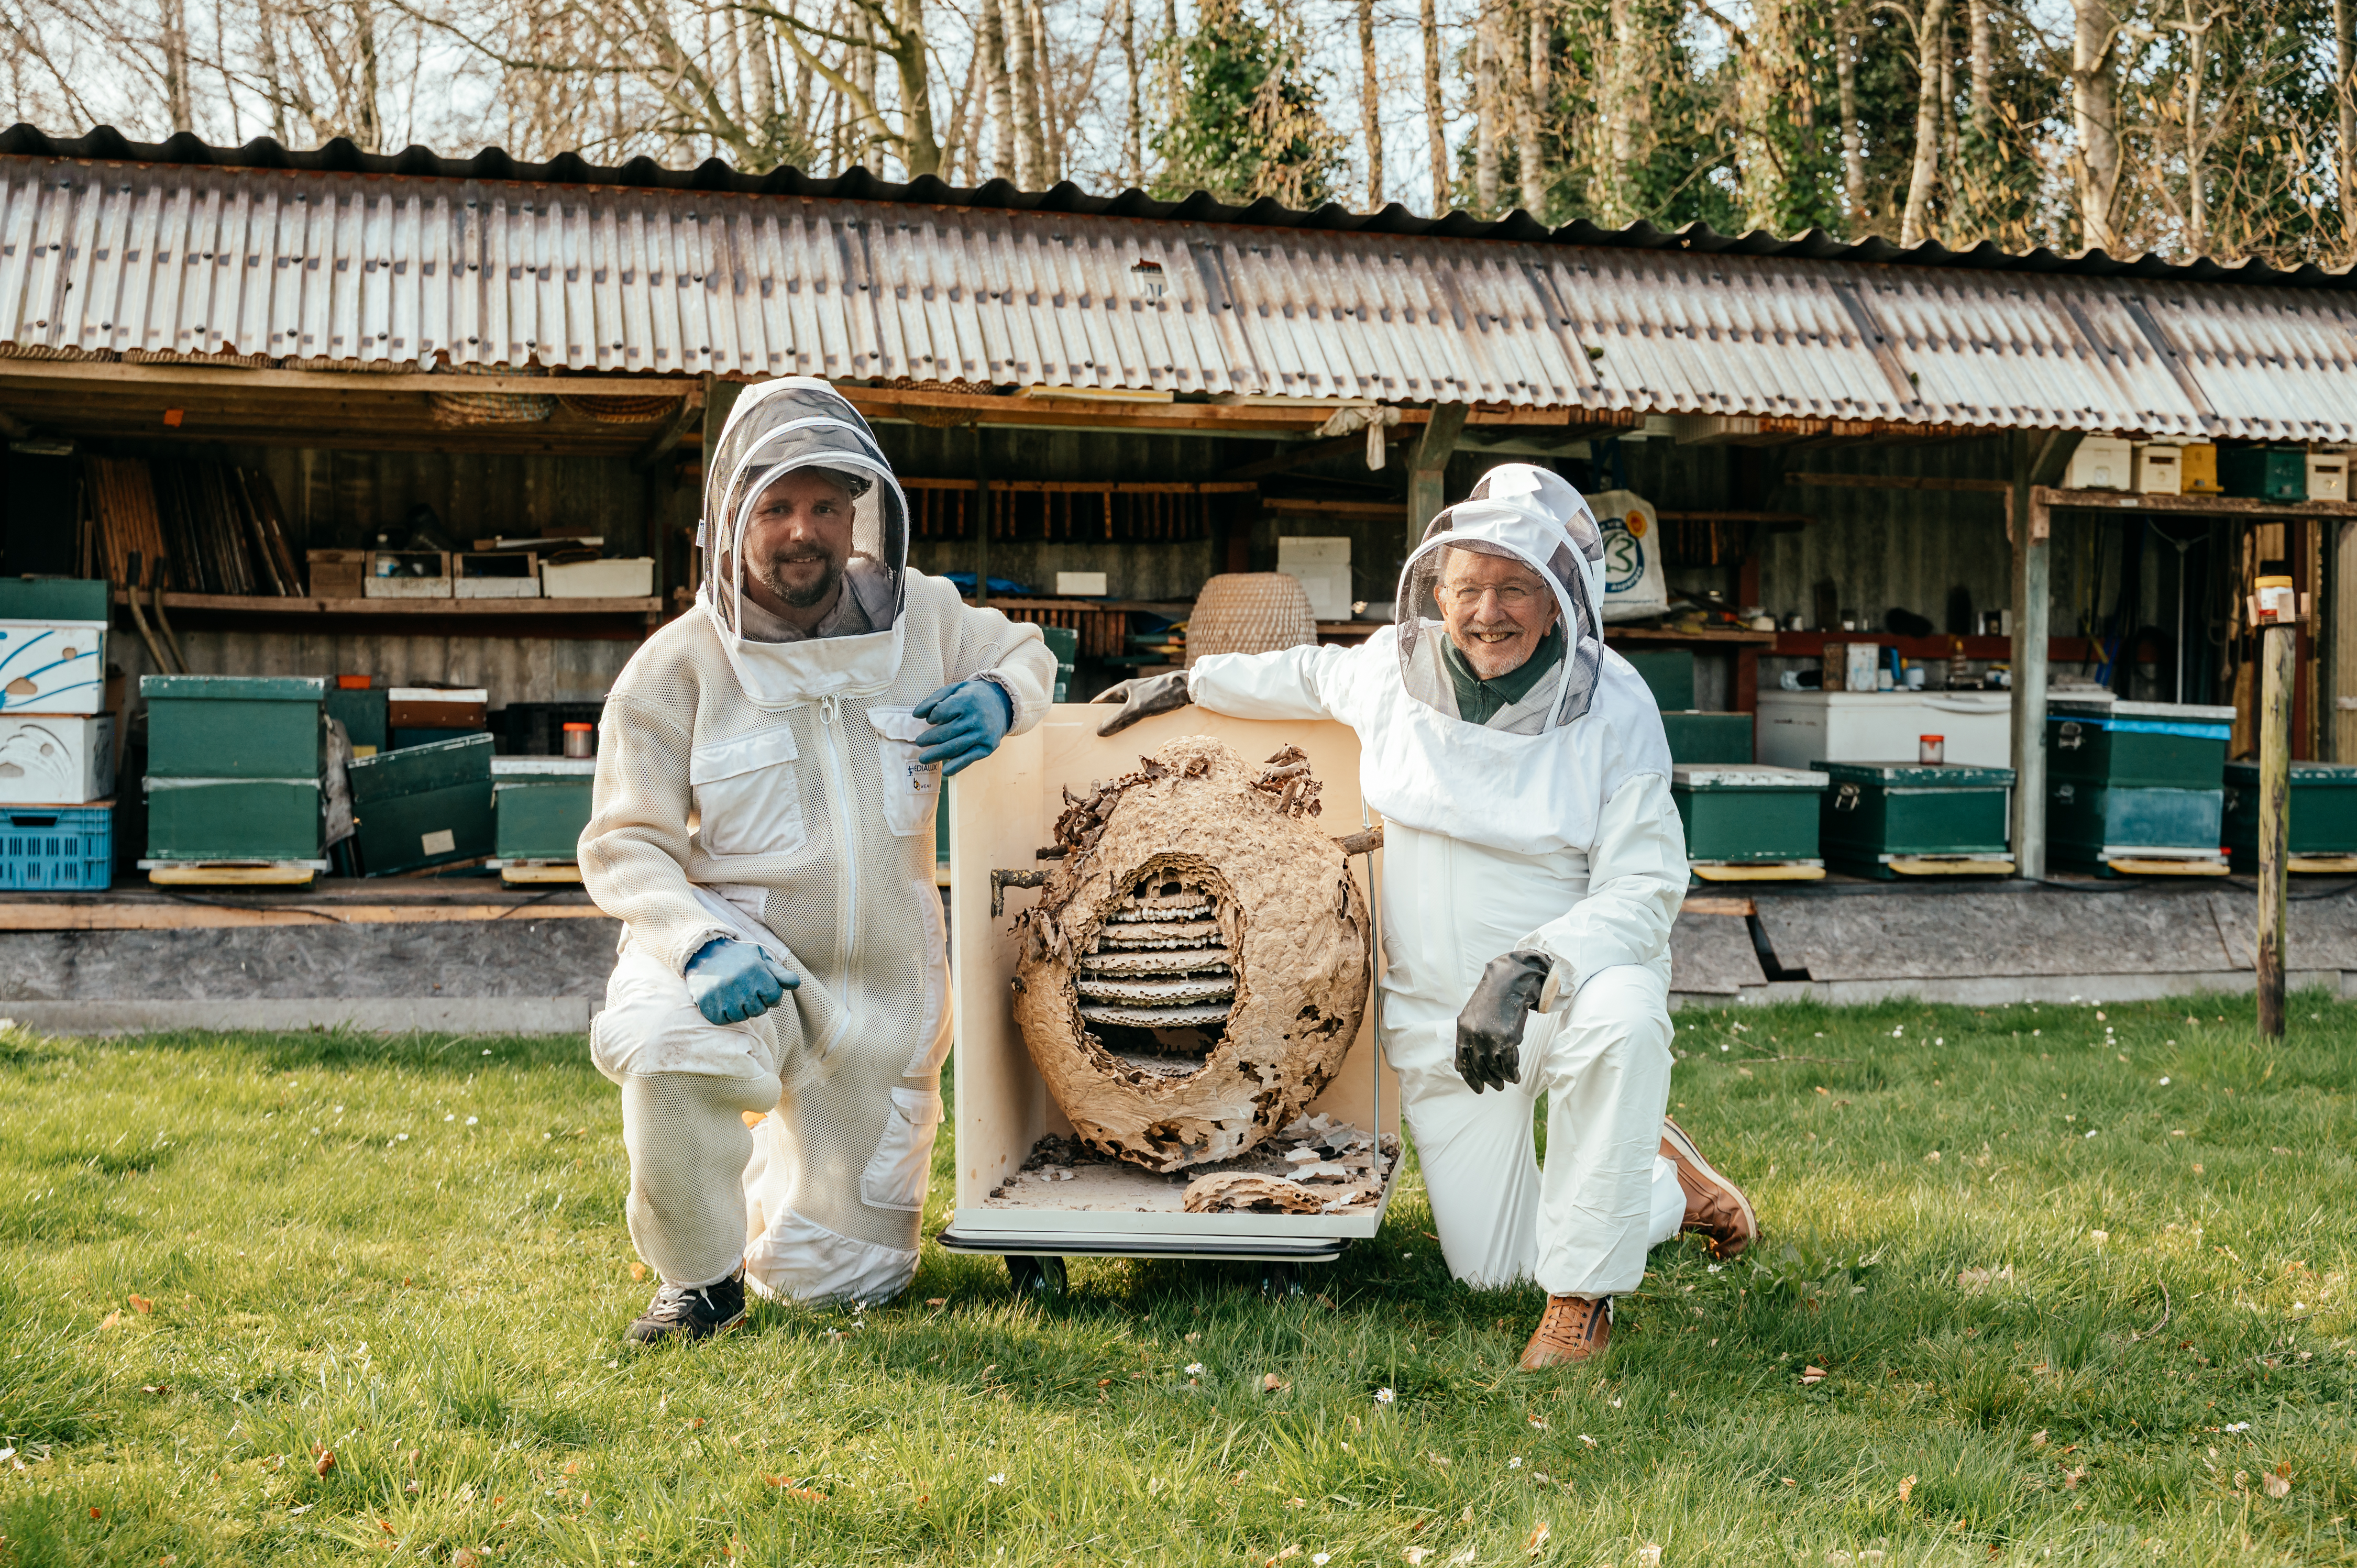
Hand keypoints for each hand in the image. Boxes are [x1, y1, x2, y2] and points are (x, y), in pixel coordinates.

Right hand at [684, 937, 800, 1025]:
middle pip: (759, 1010)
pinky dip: (725, 1014)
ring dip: (740, 1010)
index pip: (774, 997)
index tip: (762, 989)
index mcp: (755, 969)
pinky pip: (724, 1020)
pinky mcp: (707, 1003)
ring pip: (741, 1017)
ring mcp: (721, 994)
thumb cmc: (738, 959)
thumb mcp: (760, 959)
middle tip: (746, 992)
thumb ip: (779, 974)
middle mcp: (739, 982)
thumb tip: (796, 983)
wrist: (704, 954)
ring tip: (733, 995)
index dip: (770, 995)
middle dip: (756, 1004)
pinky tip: (722, 1000)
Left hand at [913, 680, 1012, 775]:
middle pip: (946, 732)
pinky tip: (945, 771)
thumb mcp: (955, 689)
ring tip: (923, 759)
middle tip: (919, 742)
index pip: (941, 713)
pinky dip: (957, 766)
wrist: (1002, 704)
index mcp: (967, 700)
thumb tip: (916, 715)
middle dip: (929, 738)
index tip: (931, 720)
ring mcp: (983, 734)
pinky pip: (969, 758)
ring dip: (936, 754)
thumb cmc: (972, 697)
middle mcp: (976, 718)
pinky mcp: (988, 747)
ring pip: (954, 747)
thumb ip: (934, 699)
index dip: (932, 718)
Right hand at [1091, 671, 1191, 735]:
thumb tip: (1099, 732)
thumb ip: (1118, 720)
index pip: (1102, 700)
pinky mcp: (1155, 705)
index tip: (1085, 723)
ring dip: (1123, 724)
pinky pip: (1140, 717)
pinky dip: (1135, 725)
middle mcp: (1132, 692)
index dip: (1093, 710)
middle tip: (1100, 736)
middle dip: (1108, 720)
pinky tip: (1136, 736)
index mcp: (1124, 688)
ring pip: (1128, 713)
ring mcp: (1143, 698)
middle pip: (1114, 708)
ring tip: (1117, 740)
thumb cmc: (1161, 695)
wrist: (1187, 688)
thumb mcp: (1136, 710)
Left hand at [1454, 949, 1552, 1092]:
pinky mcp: (1508, 1039)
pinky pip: (1509, 1064)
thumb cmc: (1490, 1001)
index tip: (1478, 1088)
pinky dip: (1513, 1073)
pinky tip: (1516, 1075)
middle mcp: (1474, 1037)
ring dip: (1502, 1078)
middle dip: (1489, 1081)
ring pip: (1496, 1068)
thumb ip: (1465, 1041)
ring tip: (1508, 1081)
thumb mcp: (1470, 1018)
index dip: (1471, 1079)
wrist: (1508, 985)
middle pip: (1480, 1068)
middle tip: (1497, 1087)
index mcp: (1462, 1032)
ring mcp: (1491, 1039)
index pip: (1464, 1063)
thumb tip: (1459, 1066)